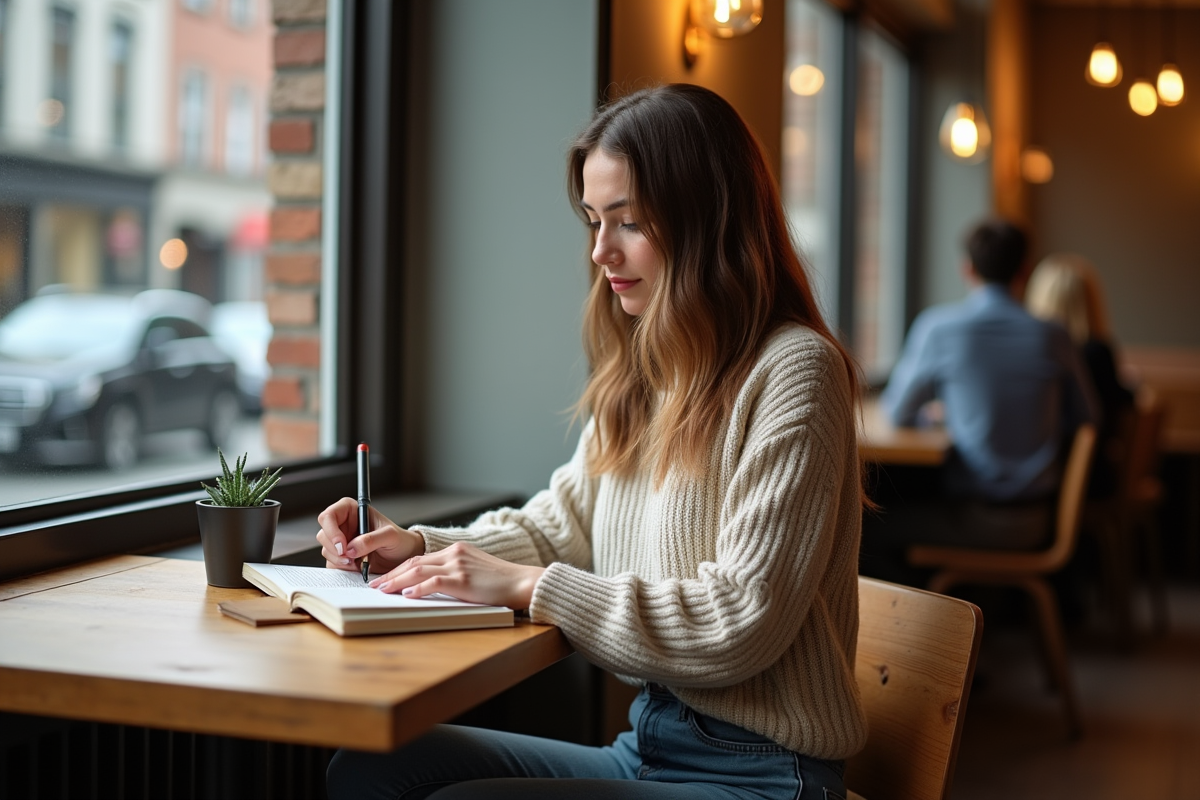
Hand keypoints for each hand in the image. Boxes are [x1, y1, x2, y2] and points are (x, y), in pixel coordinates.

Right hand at [316, 497, 424, 574]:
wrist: (403, 557)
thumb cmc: (399, 540)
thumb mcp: (390, 536)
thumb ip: (372, 539)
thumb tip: (351, 548)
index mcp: (351, 511)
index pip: (329, 516)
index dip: (331, 531)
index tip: (343, 545)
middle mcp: (343, 525)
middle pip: (323, 535)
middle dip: (335, 549)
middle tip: (351, 558)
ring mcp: (341, 541)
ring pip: (326, 551)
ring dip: (340, 560)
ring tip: (358, 563)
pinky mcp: (342, 557)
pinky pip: (332, 564)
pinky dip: (342, 568)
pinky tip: (358, 567)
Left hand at [370, 542, 544, 609]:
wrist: (522, 582)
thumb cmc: (501, 582)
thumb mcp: (474, 570)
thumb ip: (454, 573)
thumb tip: (430, 586)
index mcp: (456, 550)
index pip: (420, 558)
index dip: (400, 569)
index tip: (385, 578)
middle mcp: (455, 554)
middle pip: (414, 562)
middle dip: (392, 574)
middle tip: (375, 585)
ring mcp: (459, 566)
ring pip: (418, 570)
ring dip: (397, 582)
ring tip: (383, 590)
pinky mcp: (463, 580)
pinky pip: (434, 583)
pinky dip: (417, 589)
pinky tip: (406, 595)